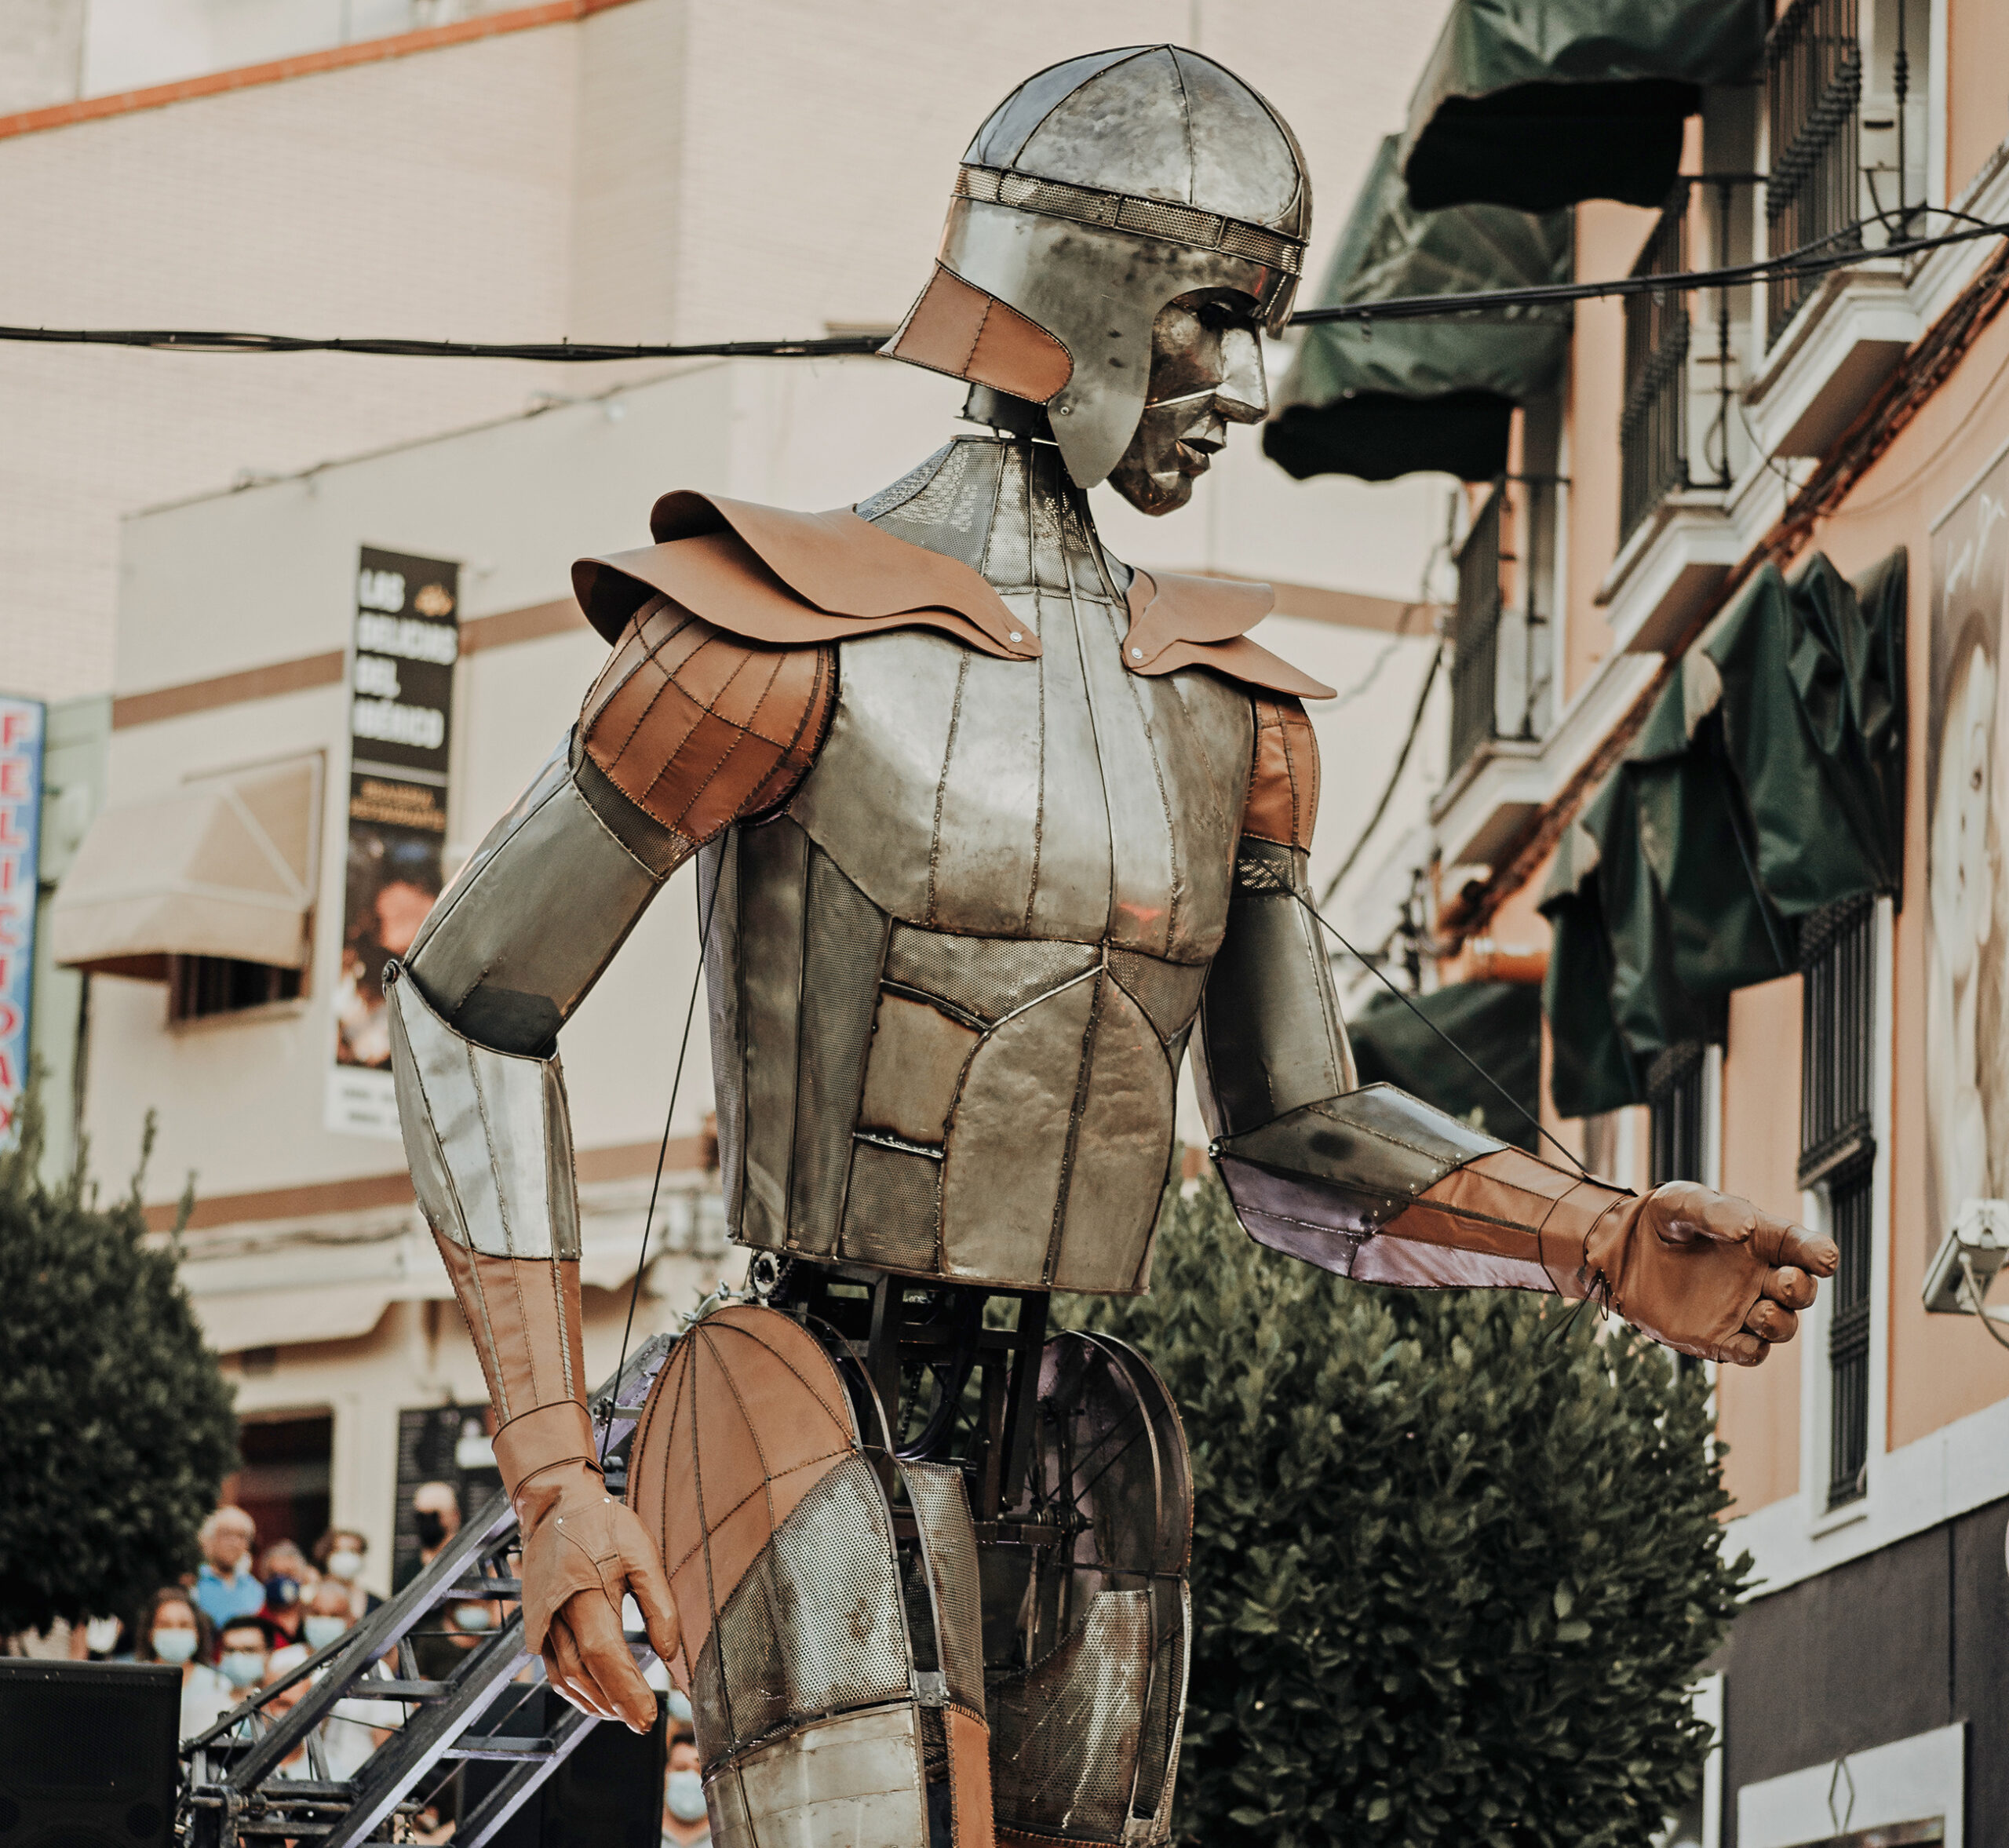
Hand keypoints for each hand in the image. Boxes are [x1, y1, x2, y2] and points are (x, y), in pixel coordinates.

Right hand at [515, 1460, 680, 1730]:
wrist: (554, 1504)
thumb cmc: (602, 1524)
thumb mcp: (642, 1552)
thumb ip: (658, 1603)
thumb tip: (670, 1653)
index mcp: (584, 1593)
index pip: (606, 1656)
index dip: (627, 1691)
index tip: (649, 1716)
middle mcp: (555, 1614)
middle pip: (584, 1674)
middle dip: (615, 1704)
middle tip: (643, 1723)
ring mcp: (541, 1623)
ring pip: (566, 1678)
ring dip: (595, 1702)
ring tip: (624, 1714)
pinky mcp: (536, 1626)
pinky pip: (554, 1669)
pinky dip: (575, 1690)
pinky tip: (596, 1698)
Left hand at [1583, 1180, 1838, 1366]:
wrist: (1622, 1253)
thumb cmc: (1661, 1221)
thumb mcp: (1682, 1202)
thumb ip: (1714, 1210)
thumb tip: (1746, 1230)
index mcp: (1764, 1241)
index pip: (1806, 1249)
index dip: (1820, 1254)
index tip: (1823, 1259)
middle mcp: (1761, 1277)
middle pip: (1802, 1291)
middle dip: (1802, 1289)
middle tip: (1784, 1281)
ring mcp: (1742, 1310)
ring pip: (1782, 1327)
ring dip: (1780, 1323)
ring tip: (1759, 1311)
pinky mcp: (1719, 1338)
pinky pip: (1750, 1353)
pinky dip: (1753, 1350)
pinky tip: (1741, 1339)